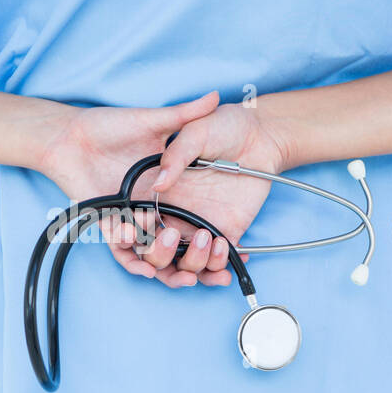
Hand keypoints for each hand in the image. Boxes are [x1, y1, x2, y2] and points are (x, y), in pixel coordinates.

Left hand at [40, 92, 237, 286]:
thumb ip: (184, 113)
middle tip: (208, 264)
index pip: (197, 220)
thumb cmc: (109, 125)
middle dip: (196, 262)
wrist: (69, 134)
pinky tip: (141, 257)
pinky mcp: (107, 221)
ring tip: (179, 265)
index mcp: (169, 187)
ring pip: (152, 253)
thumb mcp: (152, 119)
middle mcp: (153, 206)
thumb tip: (215, 98)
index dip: (214, 239)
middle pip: (178, 245)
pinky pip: (121, 249)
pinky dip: (131, 256)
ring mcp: (131, 216)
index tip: (231, 246)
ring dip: (165, 262)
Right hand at [147, 101, 290, 284]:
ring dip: (193, 264)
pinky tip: (228, 249)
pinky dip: (219, 267)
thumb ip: (176, 155)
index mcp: (158, 191)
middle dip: (159, 256)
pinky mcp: (226, 231)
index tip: (134, 233)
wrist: (262, 133)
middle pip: (155, 254)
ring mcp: (199, 225)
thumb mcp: (196, 131)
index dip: (129, 237)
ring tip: (210, 240)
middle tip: (174, 236)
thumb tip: (160, 185)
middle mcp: (175, 213)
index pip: (134, 224)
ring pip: (185, 265)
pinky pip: (216, 262)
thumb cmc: (226, 126)